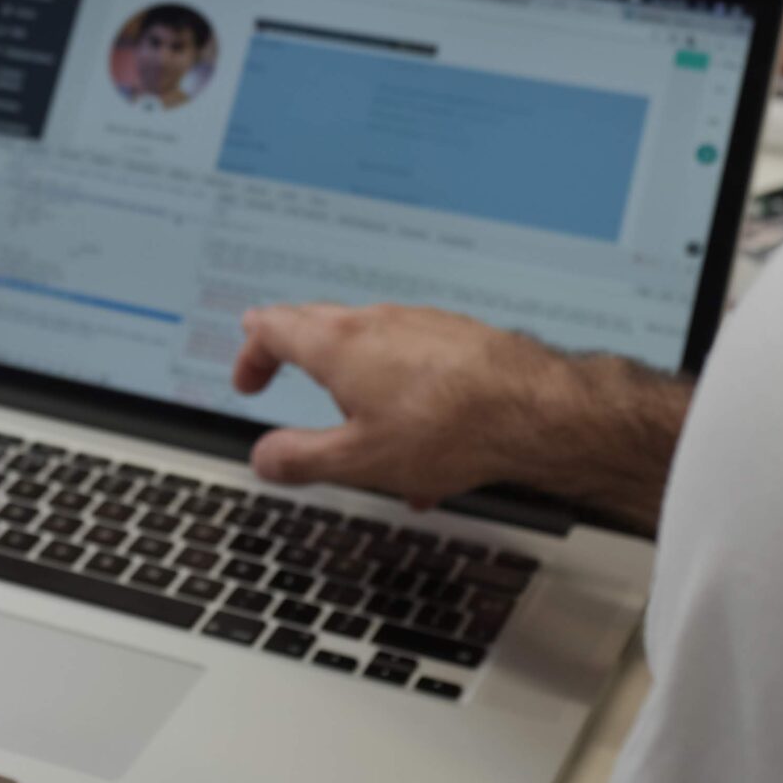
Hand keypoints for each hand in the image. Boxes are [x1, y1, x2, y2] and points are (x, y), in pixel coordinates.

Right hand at [231, 304, 580, 507]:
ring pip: (371, 350)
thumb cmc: (449, 427)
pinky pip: (413, 363)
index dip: (251, 353)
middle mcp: (375, 322)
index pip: (272, 328)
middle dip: (294, 356)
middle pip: (317, 327)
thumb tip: (263, 457)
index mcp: (338, 345)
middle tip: (278, 371)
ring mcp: (419, 324)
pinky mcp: (456, 337)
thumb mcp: (359, 460)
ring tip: (372, 446)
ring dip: (357, 389)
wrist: (533, 409)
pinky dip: (403, 396)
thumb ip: (301, 458)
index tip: (249, 380)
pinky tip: (428, 449)